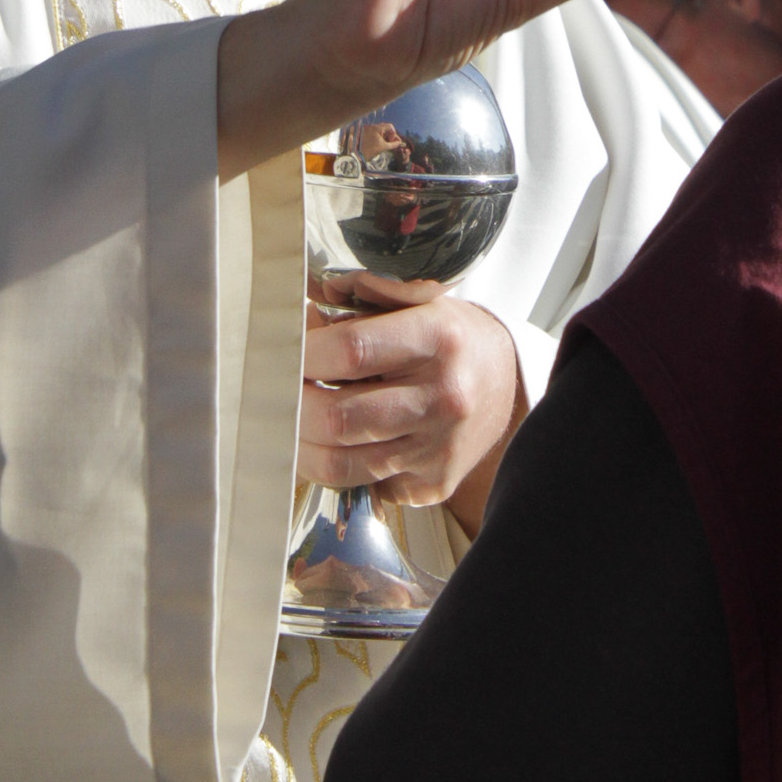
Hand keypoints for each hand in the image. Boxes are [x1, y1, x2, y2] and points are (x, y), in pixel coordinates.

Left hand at [299, 282, 523, 531]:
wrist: (505, 385)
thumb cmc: (449, 337)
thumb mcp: (420, 301)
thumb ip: (365, 297)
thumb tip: (309, 302)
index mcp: (437, 337)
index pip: (350, 349)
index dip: (303, 352)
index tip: (284, 350)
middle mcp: (443, 396)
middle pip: (339, 417)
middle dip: (292, 407)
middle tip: (276, 393)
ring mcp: (438, 448)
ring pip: (342, 463)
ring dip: (302, 444)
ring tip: (292, 422)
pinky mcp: (433, 483)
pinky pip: (363, 484)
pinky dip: (336, 466)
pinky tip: (333, 443)